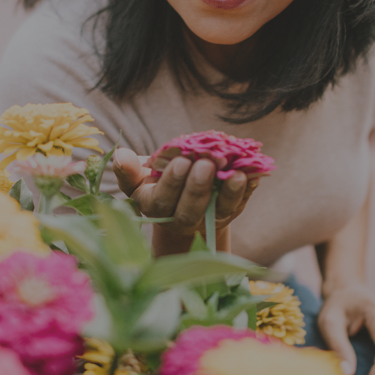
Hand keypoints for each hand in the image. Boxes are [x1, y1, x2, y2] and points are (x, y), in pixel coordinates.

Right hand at [113, 148, 256, 254]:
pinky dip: (248, 189)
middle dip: (199, 187)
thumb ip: (128, 170)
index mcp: (156, 208)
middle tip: (207, 163)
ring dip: (230, 193)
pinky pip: (241, 203)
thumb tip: (121, 155)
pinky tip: (254, 173)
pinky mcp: (230, 213)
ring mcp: (208, 218)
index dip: (172, 182)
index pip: (163, 200)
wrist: (181, 201)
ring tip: (238, 173)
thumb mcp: (137, 178)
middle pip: (190, 210)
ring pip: (220, 211)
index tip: (181, 161)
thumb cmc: (155, 183)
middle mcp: (182, 219)